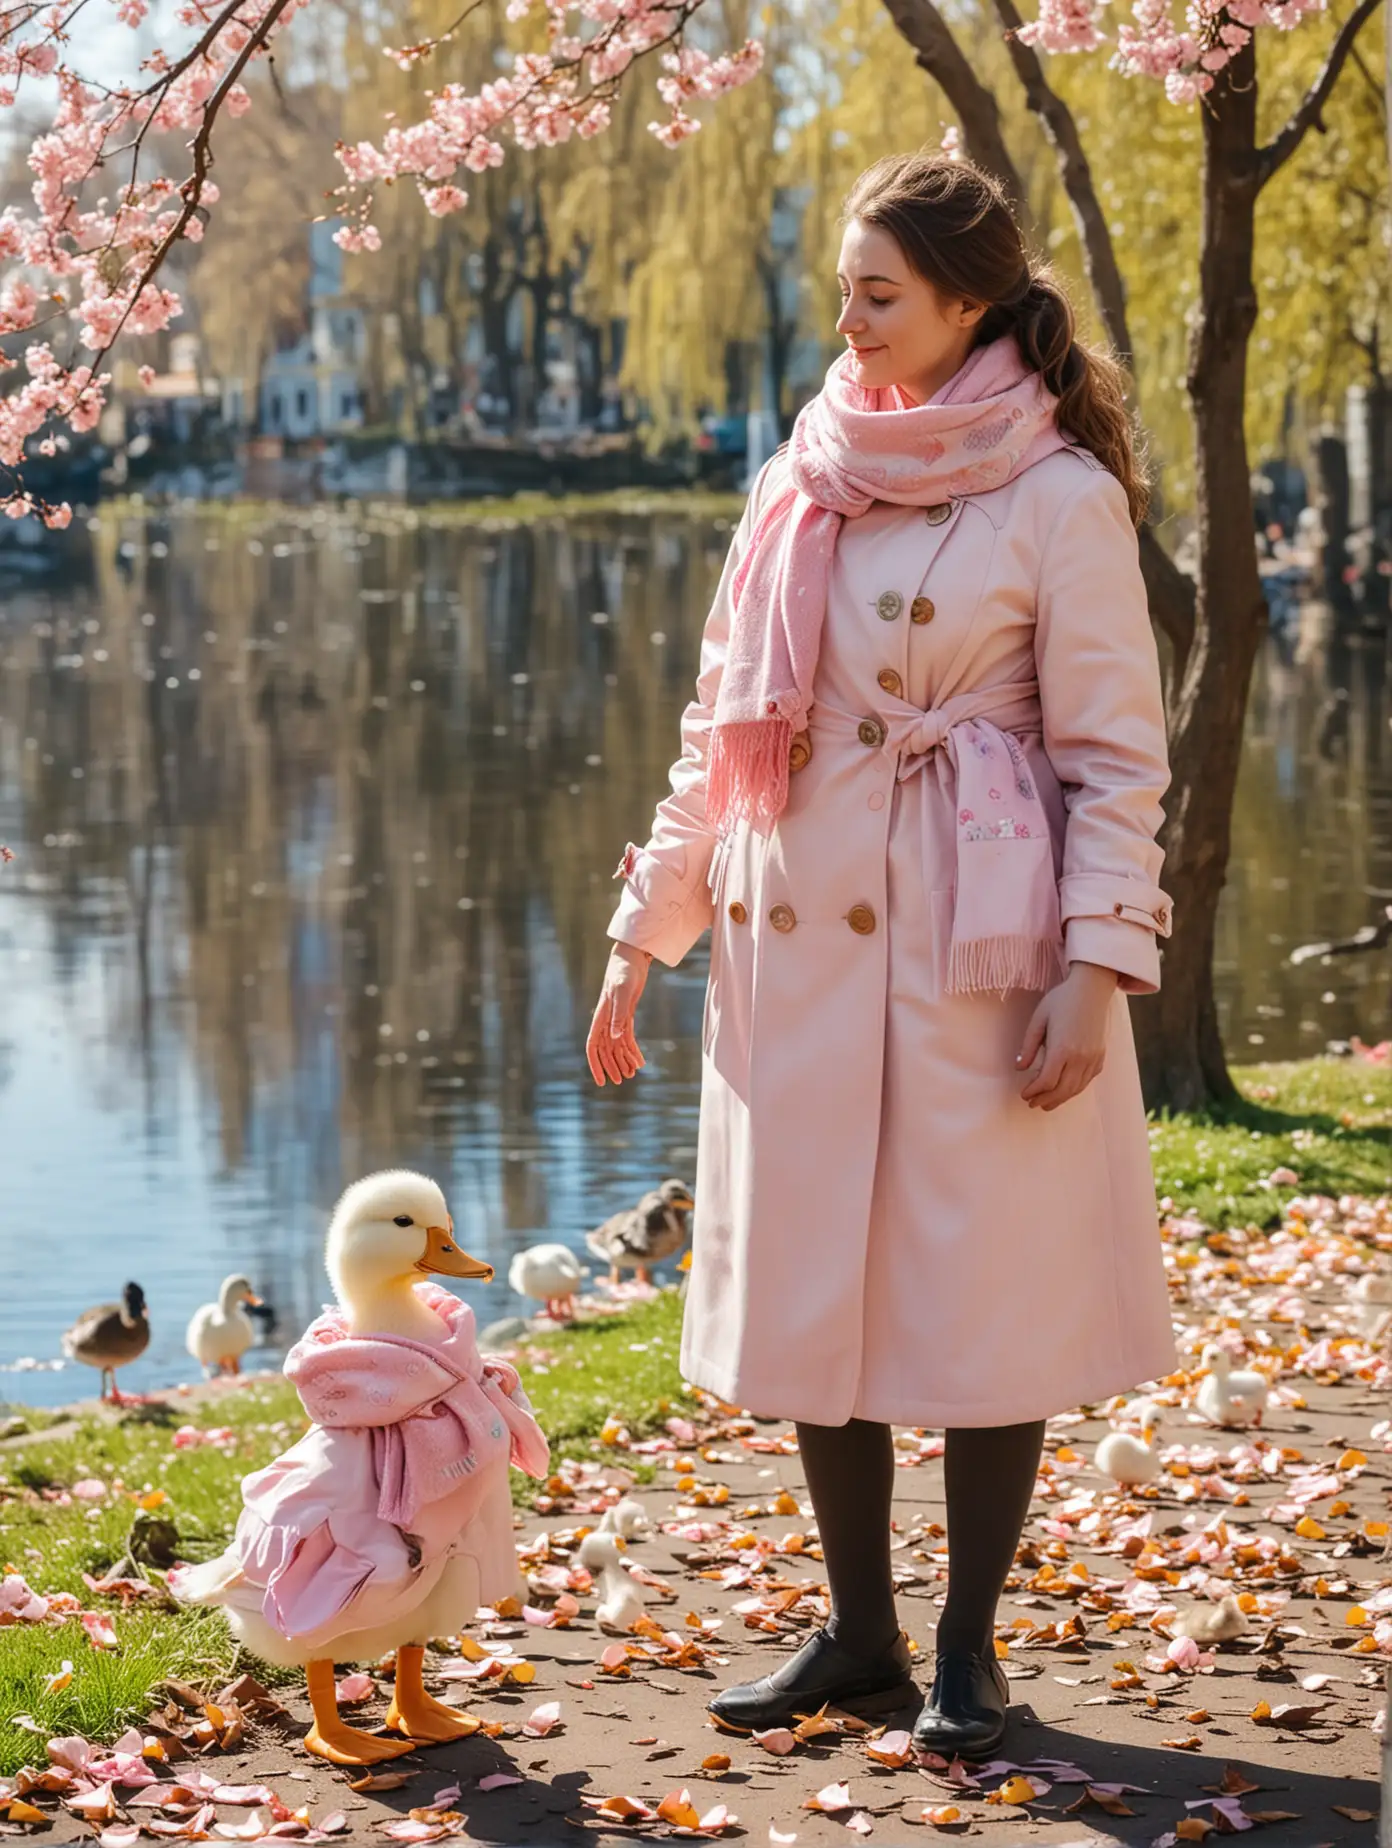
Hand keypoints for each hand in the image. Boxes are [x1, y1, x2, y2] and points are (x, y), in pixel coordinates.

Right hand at [586, 942, 651, 1086]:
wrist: (632, 957)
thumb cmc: (625, 971)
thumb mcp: (623, 991)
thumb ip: (619, 1015)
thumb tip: (615, 1037)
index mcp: (600, 1017)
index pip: (593, 1046)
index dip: (595, 1064)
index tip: (601, 1081)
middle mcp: (606, 1020)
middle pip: (606, 1050)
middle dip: (612, 1066)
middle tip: (622, 1081)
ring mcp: (616, 1018)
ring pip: (618, 1046)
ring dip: (624, 1060)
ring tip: (633, 1074)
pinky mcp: (627, 1014)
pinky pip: (628, 1037)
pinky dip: (633, 1050)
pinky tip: (640, 1061)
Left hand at [1015, 961, 1116, 1109]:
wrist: (1091, 989)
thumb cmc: (1061, 1000)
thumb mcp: (1038, 1019)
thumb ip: (1029, 1045)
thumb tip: (1019, 1068)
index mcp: (1062, 1048)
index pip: (1047, 1081)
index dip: (1034, 1091)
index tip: (1024, 1094)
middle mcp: (1080, 1057)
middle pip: (1062, 1090)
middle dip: (1045, 1100)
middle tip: (1032, 1104)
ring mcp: (1093, 1058)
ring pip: (1076, 1088)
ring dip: (1060, 1099)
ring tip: (1046, 1103)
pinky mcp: (1100, 1056)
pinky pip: (1087, 1080)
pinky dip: (1074, 1089)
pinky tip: (1064, 1090)